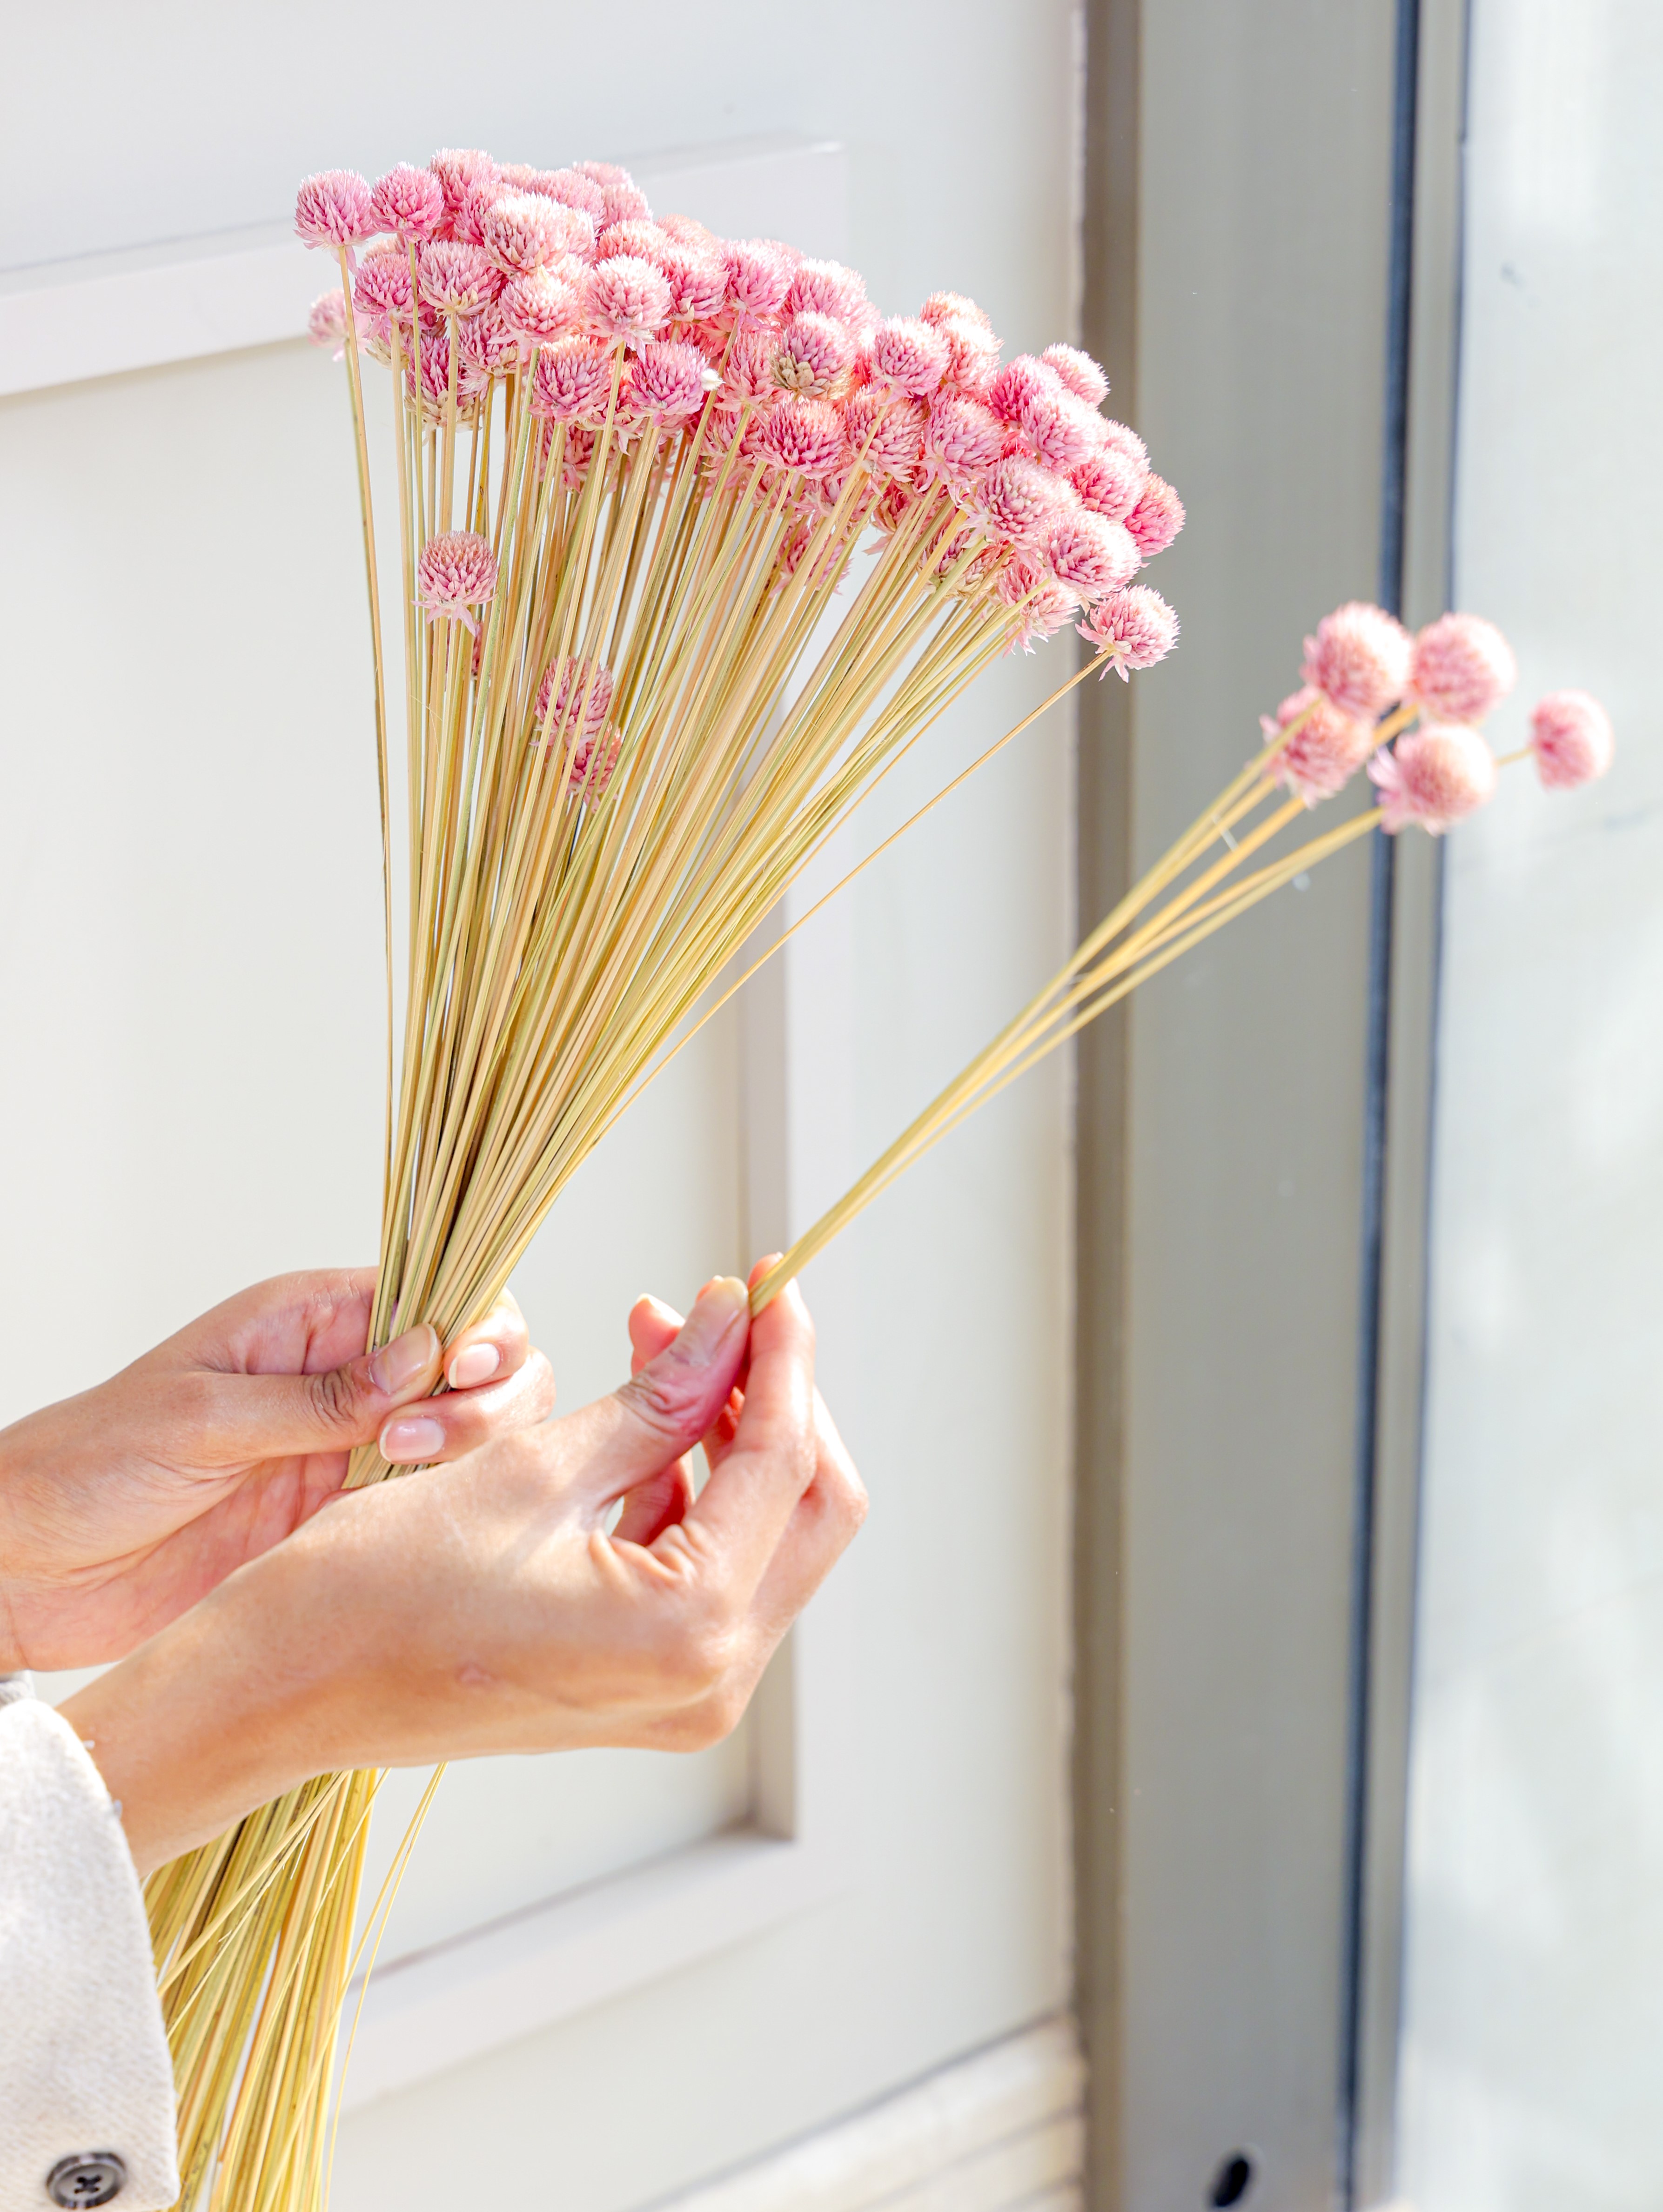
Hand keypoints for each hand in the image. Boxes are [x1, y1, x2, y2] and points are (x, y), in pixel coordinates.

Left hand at [0, 1269, 554, 1670]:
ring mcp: (345, 1451)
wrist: (27, 1569)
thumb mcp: (198, 1416)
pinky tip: (416, 1521)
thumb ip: (318, 1397)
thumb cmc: (85, 1466)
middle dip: (483, 1393)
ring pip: (466, 1433)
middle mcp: (341, 1380)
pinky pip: (424, 1505)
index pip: (435, 1295)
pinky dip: (445, 1509)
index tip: (464, 1368)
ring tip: (401, 1475)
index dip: (475, 1324)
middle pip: (473, 1362)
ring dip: (470, 1449)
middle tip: (414, 1444)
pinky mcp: (339, 1521)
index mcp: (306, 1322)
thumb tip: (426, 1355)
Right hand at [62, 1267, 864, 1873]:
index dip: (782, 1354)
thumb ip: (658, 1397)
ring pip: (762, 1532)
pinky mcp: (648, 1683)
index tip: (766, 1279)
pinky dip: (686, 1485)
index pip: (787, 1461)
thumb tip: (731, 1320)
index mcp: (688, 1630)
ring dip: (722, 1431)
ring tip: (651, 1341)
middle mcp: (709, 1681)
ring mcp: (683, 1693)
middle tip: (711, 1313)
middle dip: (767, 1397)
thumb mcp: (530, 1469)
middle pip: (807, 1508)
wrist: (282, 1688)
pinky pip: (707, 1566)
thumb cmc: (377, 1590)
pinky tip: (636, 1420)